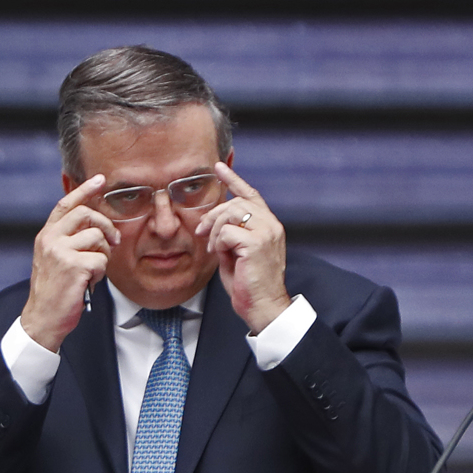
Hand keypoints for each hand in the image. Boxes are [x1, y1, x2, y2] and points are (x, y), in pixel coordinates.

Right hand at [19, 175, 118, 352]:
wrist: (42, 318)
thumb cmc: (53, 291)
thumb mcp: (55, 260)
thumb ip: (68, 240)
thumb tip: (95, 225)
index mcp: (45, 236)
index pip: (65, 205)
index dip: (83, 190)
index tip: (99, 179)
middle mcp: (50, 240)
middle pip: (86, 214)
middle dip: (106, 226)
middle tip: (112, 241)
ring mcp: (60, 252)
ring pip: (97, 238)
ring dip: (102, 256)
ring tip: (92, 272)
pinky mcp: (73, 266)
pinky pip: (101, 260)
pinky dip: (100, 273)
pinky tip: (88, 283)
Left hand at [198, 162, 290, 333]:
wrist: (262, 304)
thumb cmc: (248, 282)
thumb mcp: (236, 252)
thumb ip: (230, 234)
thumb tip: (214, 223)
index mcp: (268, 225)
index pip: (251, 195)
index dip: (234, 180)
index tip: (218, 168)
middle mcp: (271, 224)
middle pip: (235, 202)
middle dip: (212, 216)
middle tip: (201, 233)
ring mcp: (266, 232)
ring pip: (230, 213)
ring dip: (214, 230)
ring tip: (214, 248)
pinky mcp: (257, 243)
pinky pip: (227, 232)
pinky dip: (218, 243)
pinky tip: (222, 256)